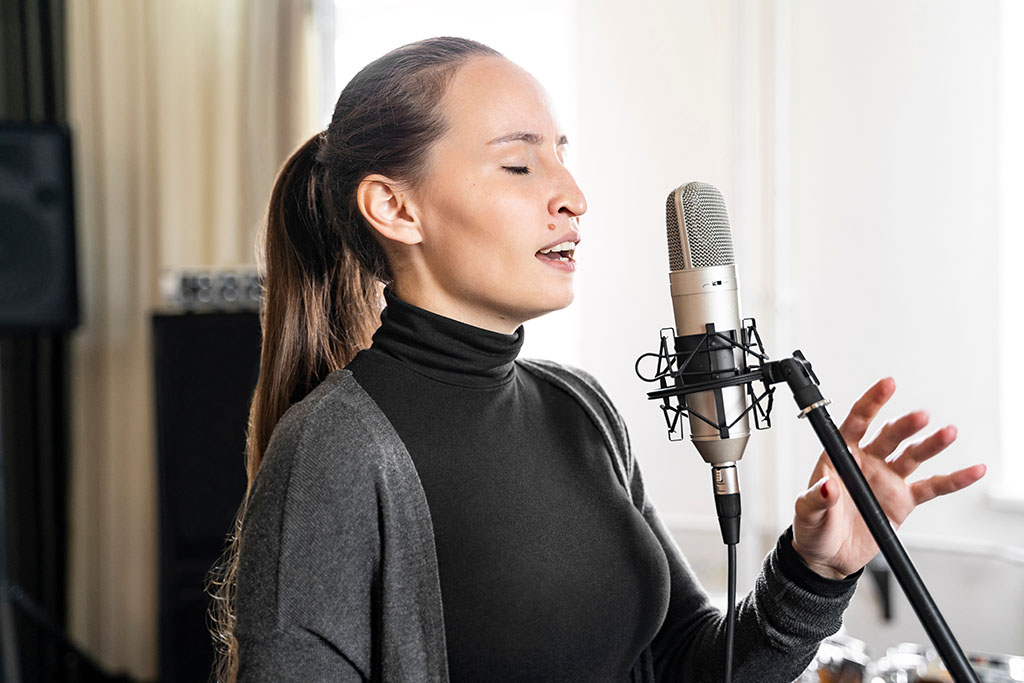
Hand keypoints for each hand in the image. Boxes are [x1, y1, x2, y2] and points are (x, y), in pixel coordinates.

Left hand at [791, 377, 985, 578]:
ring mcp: (887, 479)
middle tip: (920, 417)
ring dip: (930, 444)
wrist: (827, 555)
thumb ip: (816, 498)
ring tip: (948, 433)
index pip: (856, 424)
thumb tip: (827, 485)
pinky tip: (972, 471)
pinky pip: (932, 487)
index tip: (887, 385)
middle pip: (889, 436)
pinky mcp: (903, 500)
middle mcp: (867, 462)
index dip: (871, 403)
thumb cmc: (813, 527)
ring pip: (913, 456)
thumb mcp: (806, 512)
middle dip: (905, 425)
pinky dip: (953, 480)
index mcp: (840, 456)